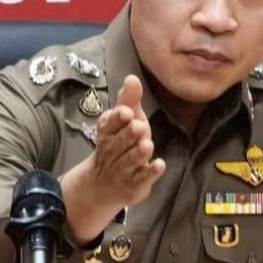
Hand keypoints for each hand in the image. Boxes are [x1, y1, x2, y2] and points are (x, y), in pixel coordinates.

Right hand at [91, 74, 165, 205]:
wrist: (103, 184)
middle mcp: (112, 151)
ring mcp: (122, 169)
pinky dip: (150, 173)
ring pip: (130, 160)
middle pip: (120, 142)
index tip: (126, 112)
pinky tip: (159, 165)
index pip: (109, 124)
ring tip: (147, 145)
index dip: (118, 119)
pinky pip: (142, 179)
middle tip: (139, 127)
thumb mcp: (124, 120)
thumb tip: (132, 77)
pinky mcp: (134, 185)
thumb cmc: (119, 143)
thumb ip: (129, 100)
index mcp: (107, 132)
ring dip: (138, 153)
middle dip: (129, 135)